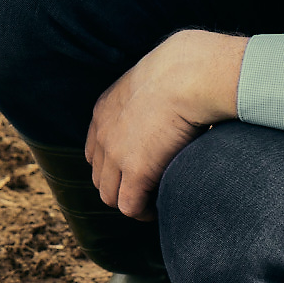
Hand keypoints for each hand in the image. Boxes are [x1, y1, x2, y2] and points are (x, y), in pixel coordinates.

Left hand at [85, 29, 245, 220]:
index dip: (113, 166)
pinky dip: (142, 212)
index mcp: (104, 111)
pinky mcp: (137, 171)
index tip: (135, 171)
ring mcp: (116, 155)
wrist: (188, 74)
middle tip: (145, 191)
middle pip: (99, 176)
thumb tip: (170, 102)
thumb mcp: (152, 79)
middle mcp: (102, 134)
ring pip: (110, 195)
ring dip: (130, 202)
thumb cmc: (184, 70)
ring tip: (152, 203)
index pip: (95, 151)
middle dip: (119, 186)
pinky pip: (130, 206)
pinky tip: (158, 208)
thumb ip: (149, 96)